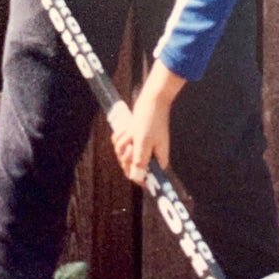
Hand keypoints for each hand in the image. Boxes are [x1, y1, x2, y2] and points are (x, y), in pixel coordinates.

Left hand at [111, 61, 185, 184]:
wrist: (151, 101)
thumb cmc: (151, 120)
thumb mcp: (144, 142)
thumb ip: (140, 161)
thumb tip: (138, 178)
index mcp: (158, 161)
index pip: (144, 178)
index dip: (134, 175)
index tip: (129, 162)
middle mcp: (149, 157)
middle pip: (130, 167)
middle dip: (126, 155)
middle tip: (130, 144)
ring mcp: (140, 148)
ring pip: (122, 155)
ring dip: (123, 143)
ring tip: (131, 132)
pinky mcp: (133, 140)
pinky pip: (120, 144)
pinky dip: (121, 136)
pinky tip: (127, 128)